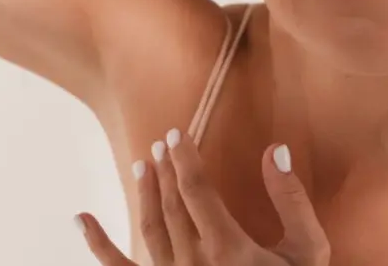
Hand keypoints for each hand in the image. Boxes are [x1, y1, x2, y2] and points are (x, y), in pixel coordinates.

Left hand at [76, 129, 329, 265]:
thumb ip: (291, 201)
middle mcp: (193, 263)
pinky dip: (97, 244)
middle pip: (171, 205)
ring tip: (142, 166)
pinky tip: (81, 218)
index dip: (185, 158)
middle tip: (161, 145)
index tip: (177, 134)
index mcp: (227, 249)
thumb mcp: (307, 251)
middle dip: (166, 170)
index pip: (196, 190)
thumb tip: (275, 150)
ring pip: (150, 229)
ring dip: (144, 194)